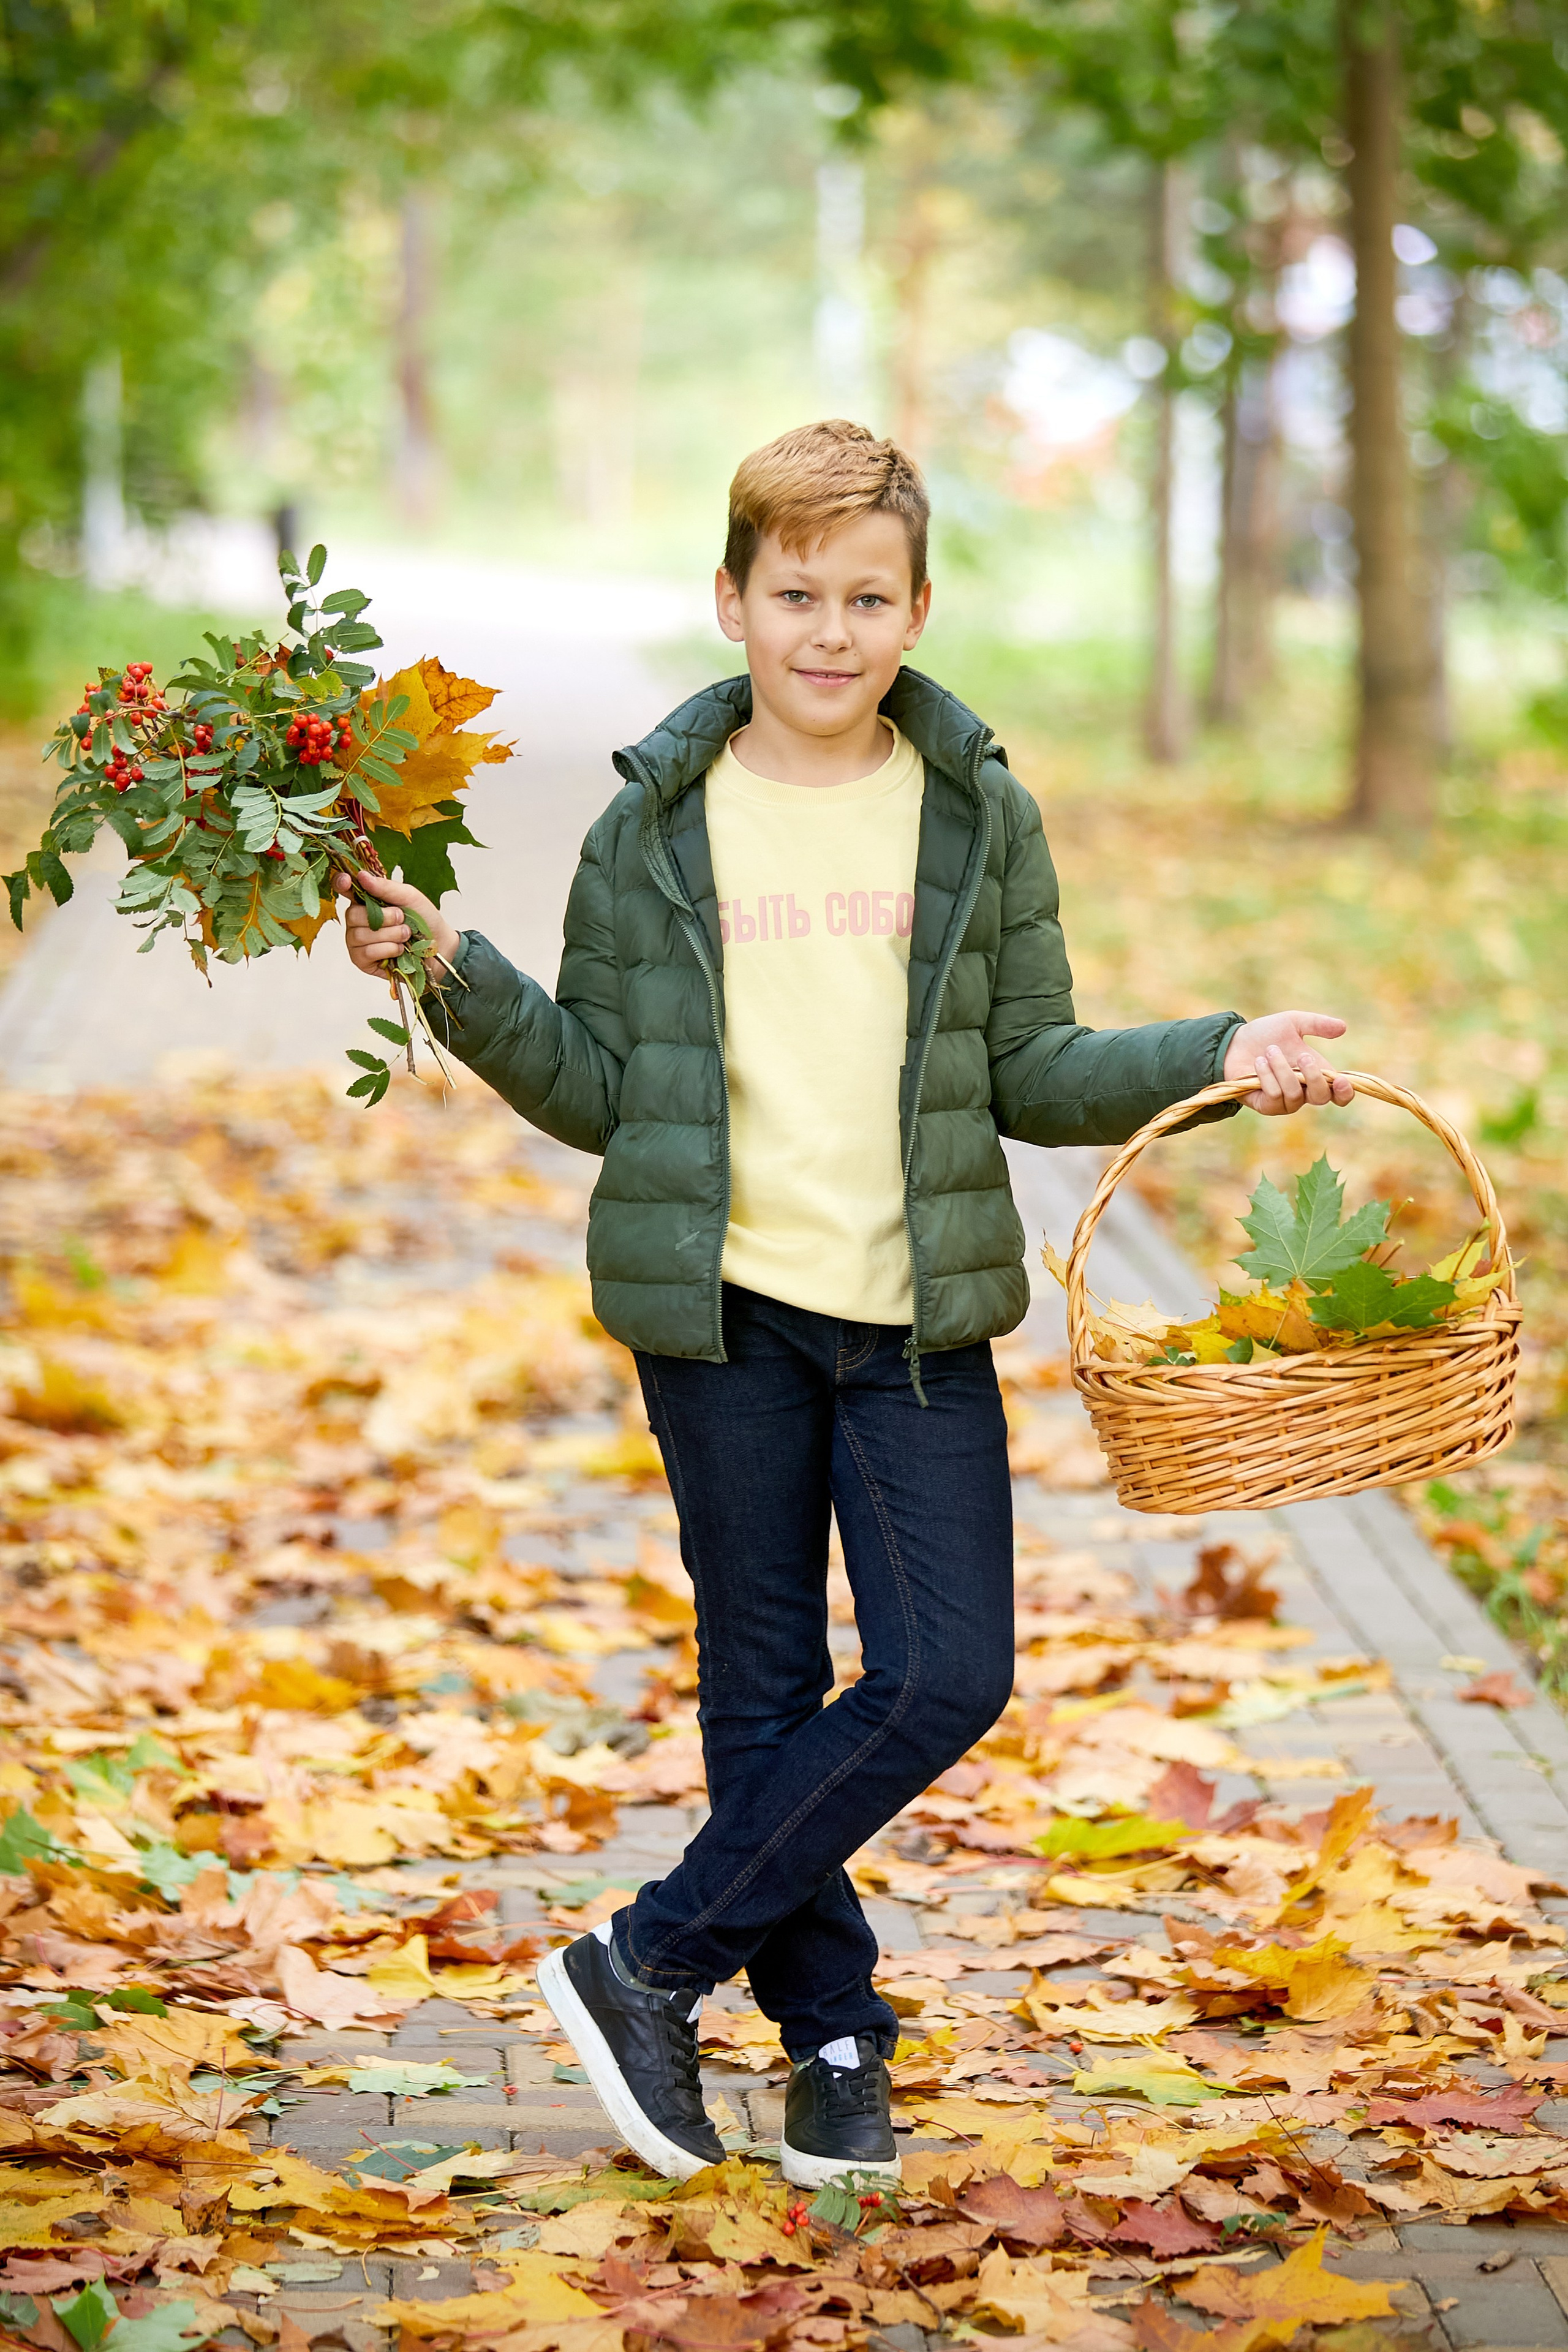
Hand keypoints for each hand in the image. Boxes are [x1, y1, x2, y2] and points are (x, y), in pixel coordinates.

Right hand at [335, 868, 459, 975]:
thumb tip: (362, 876)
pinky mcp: (362, 960)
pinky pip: (366, 953)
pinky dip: (387, 949)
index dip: (340, 883)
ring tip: (406, 935)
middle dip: (383, 918)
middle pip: (352, 915)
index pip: (343, 889)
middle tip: (402, 919)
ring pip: (360, 935)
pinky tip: (399, 949)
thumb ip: (386, 887)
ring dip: (390, 935)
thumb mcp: (409, 897)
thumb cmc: (424, 919)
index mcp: (365, 900)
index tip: (348, 881)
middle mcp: (356, 920)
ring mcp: (357, 941)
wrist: (439, 947)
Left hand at [1223, 1011, 1354, 1115]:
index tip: (1340, 1080)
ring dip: (1283, 1069)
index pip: (1338, 1094)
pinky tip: (1259, 1062)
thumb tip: (1343, 1027)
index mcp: (1316, 1074)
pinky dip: (1267, 1076)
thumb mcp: (1292, 1022)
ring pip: (1295, 1094)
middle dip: (1314, 1076)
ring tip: (1270, 1051)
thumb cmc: (1265, 1034)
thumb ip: (1317, 1024)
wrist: (1233, 1043)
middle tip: (1302, 1055)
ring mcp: (1285, 1101)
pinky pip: (1274, 1096)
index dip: (1345, 1092)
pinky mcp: (1266, 1105)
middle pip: (1321, 1097)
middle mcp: (1304, 1092)